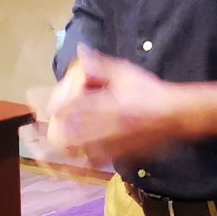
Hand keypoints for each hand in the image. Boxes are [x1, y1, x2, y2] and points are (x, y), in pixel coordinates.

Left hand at [35, 48, 191, 167]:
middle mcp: (107, 126)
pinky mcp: (119, 155)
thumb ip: (100, 64)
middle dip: (52, 133)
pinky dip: (80, 162)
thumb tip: (81, 52)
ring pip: (79, 153)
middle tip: (40, 130)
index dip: (53, 109)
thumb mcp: (126, 72)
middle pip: (69, 136)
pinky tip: (73, 160)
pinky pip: (94, 163)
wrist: (176, 115)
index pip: (71, 108)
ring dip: (62, 150)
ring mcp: (113, 144)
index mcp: (108, 103)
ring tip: (48, 149)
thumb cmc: (150, 91)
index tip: (43, 107)